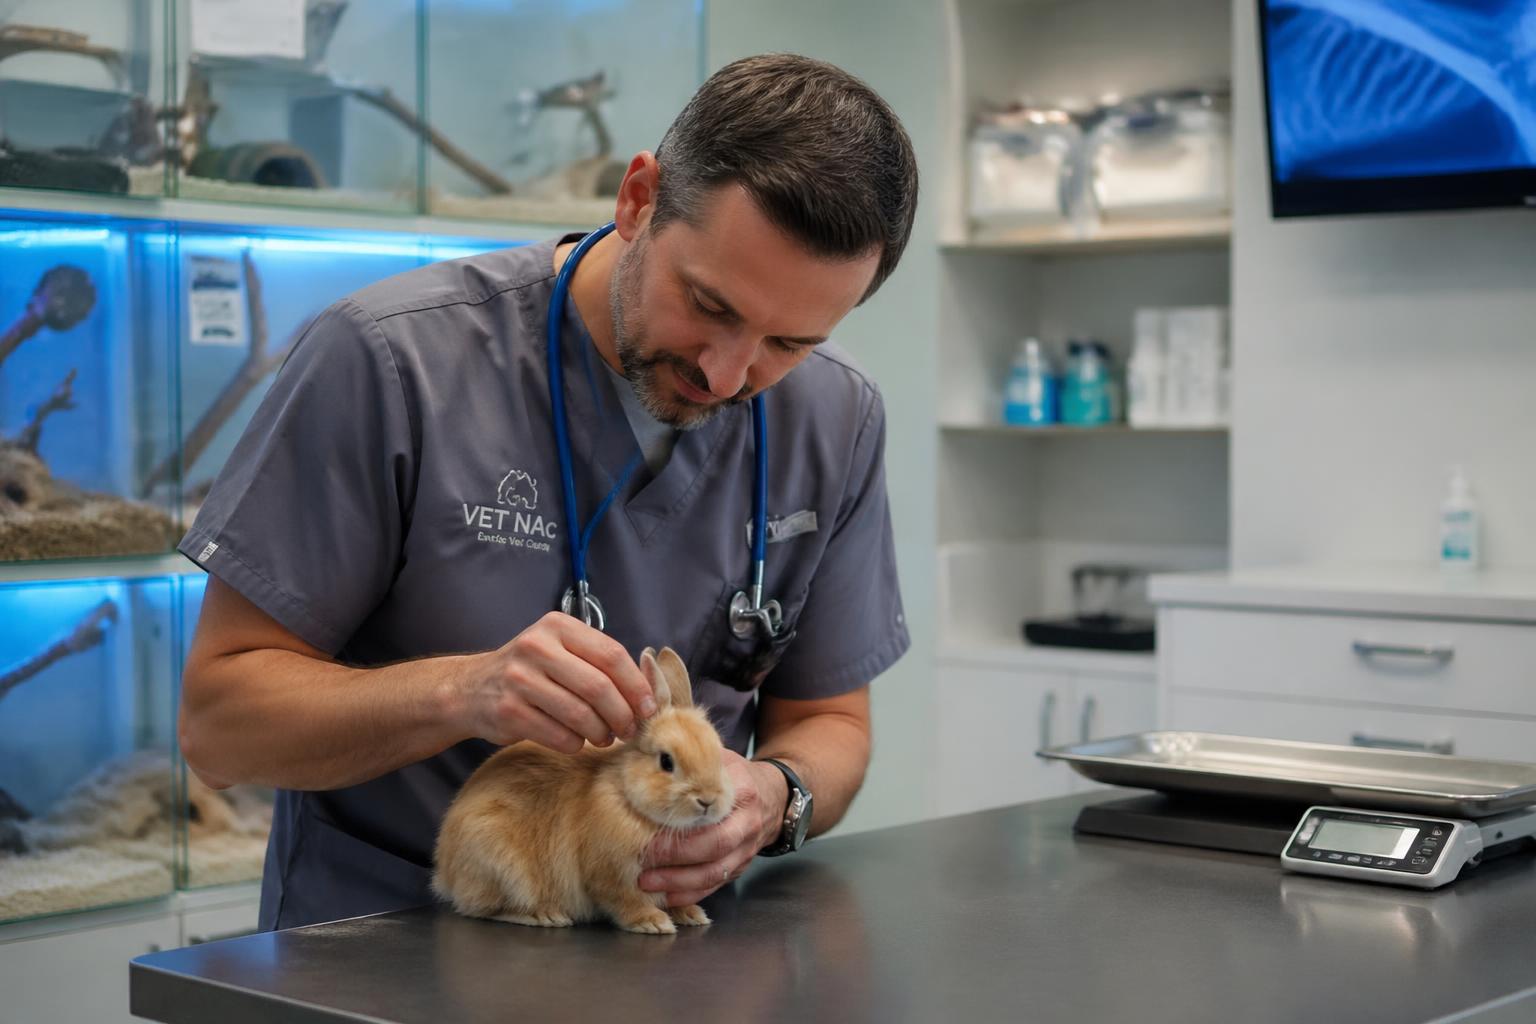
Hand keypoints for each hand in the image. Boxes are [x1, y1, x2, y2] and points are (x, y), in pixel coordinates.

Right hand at [458, 611, 656, 752]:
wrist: (471, 689)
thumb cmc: (530, 671)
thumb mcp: (561, 650)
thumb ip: (599, 662)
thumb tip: (649, 692)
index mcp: (558, 626)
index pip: (611, 655)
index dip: (636, 685)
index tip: (649, 707)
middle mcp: (537, 646)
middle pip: (599, 687)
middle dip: (622, 715)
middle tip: (630, 729)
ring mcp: (519, 679)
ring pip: (580, 715)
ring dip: (601, 733)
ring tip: (604, 736)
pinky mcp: (508, 711)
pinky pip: (559, 735)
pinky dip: (575, 744)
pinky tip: (576, 741)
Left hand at [638, 751, 787, 906]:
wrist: (775, 796)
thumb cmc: (737, 775)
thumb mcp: (722, 759)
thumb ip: (695, 760)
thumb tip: (655, 750)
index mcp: (741, 791)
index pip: (711, 813)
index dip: (680, 828)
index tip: (647, 831)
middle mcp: (747, 823)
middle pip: (713, 847)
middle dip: (675, 859)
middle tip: (642, 862)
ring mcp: (747, 849)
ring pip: (715, 873)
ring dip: (678, 883)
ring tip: (646, 883)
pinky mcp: (741, 866)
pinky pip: (716, 885)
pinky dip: (690, 894)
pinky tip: (666, 895)